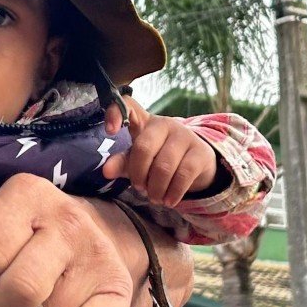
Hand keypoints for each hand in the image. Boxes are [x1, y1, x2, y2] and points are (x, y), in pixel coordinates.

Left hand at [102, 104, 221, 208]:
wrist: (196, 165)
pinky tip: (168, 201)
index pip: (128, 105)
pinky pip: (184, 174)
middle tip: (139, 189)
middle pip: (144, 147)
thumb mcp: (138, 161)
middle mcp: (164, 124)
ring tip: (154, 198)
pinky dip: (173, 192)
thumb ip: (122, 163)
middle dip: (139, 174)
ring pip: (164, 165)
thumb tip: (106, 171)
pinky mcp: (200, 152)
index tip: (110, 131)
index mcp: (143, 121)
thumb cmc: (159, 159)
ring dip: (156, 188)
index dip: (116, 112)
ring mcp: (184, 136)